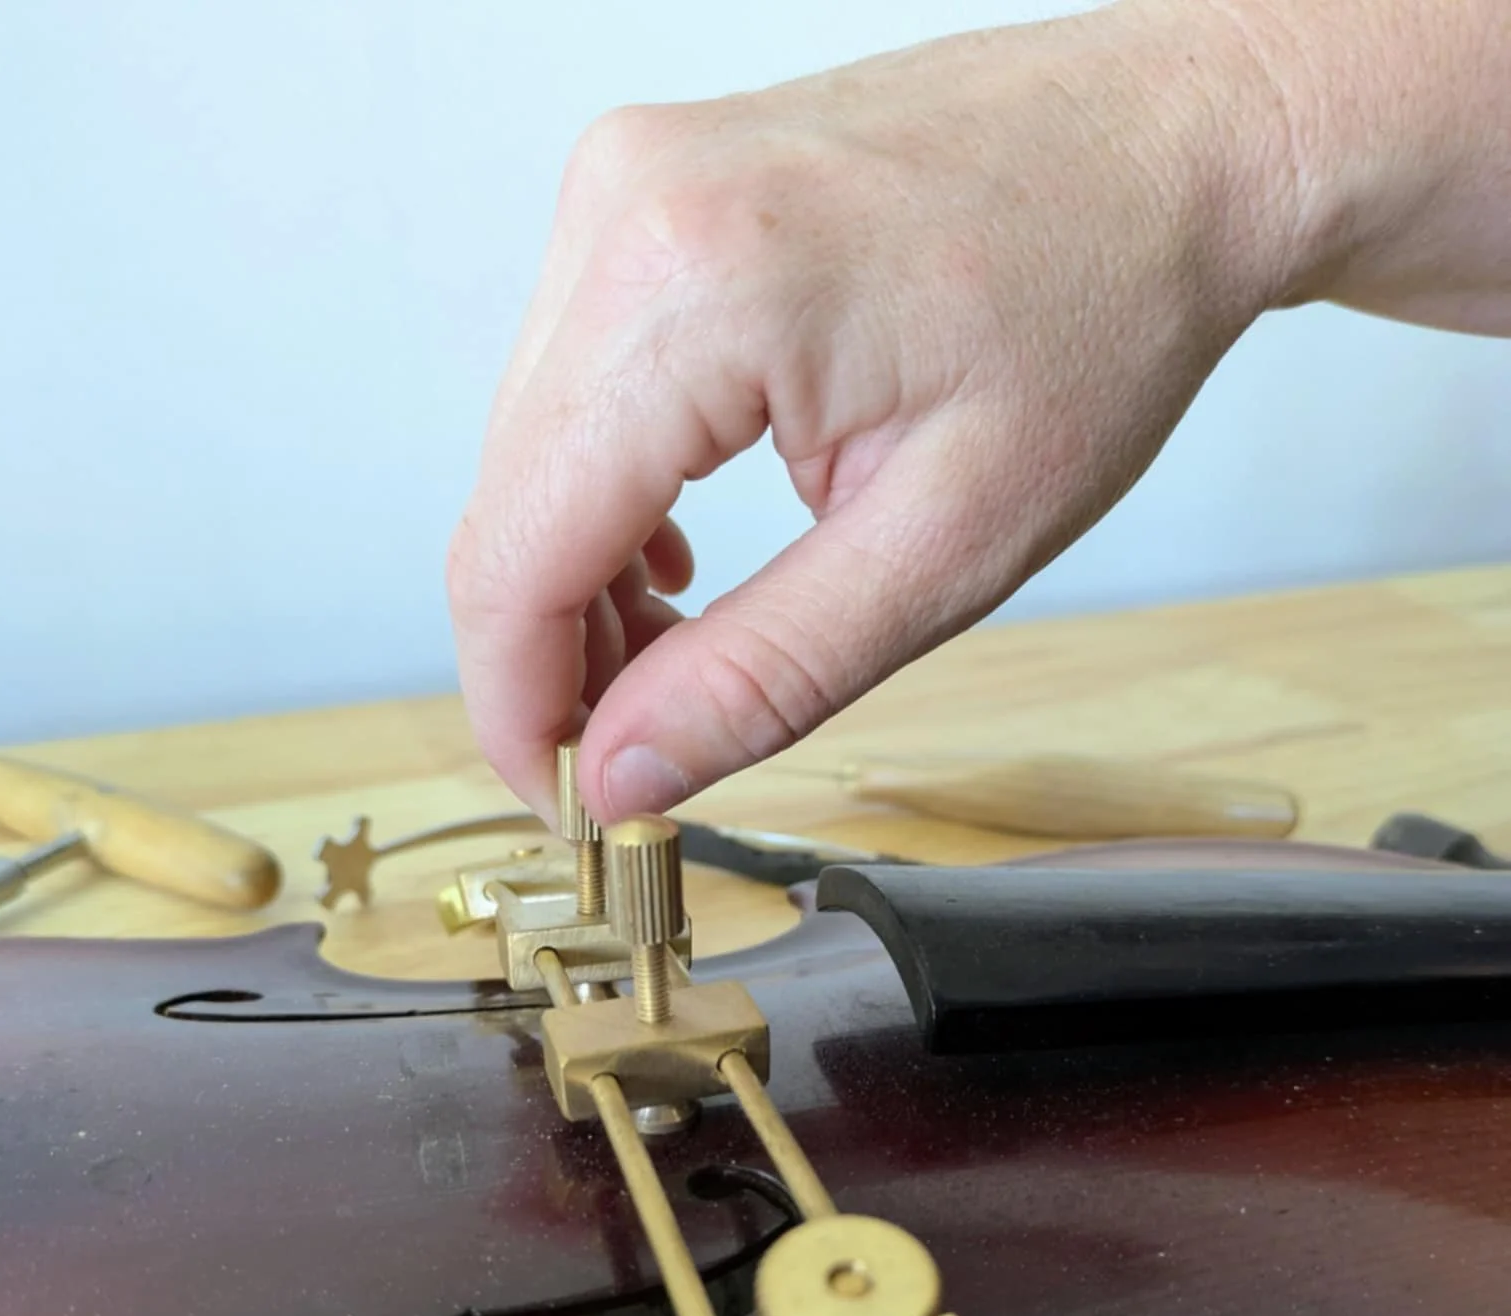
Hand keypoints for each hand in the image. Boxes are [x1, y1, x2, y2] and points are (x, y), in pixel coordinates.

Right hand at [449, 0, 1510, 824]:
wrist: (1170, 149)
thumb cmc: (1100, 313)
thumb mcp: (943, 547)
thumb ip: (761, 677)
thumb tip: (624, 772)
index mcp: (693, 290)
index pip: (516, 556)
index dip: (519, 711)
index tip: (567, 803)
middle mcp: (626, 212)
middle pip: (508, 508)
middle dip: (554, 660)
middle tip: (638, 765)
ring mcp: (626, 188)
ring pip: (530, 456)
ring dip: (580, 586)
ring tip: (678, 671)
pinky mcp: (647, 197)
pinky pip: (573, 389)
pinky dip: (606, 500)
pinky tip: (679, 566)